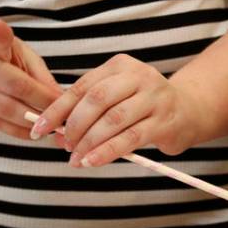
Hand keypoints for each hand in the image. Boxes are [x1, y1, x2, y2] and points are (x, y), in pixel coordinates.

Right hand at [0, 18, 61, 138]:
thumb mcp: (18, 52)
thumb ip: (39, 74)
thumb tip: (62, 100)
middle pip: (11, 87)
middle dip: (42, 104)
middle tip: (64, 115)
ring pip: (3, 111)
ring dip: (32, 122)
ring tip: (52, 126)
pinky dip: (17, 130)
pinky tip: (33, 132)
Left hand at [31, 54, 200, 166]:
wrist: (189, 110)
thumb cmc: (144, 106)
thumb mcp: (117, 99)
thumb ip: (89, 111)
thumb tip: (55, 134)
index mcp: (120, 66)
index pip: (81, 87)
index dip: (57, 110)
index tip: (39, 128)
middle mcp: (139, 76)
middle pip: (97, 100)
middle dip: (75, 126)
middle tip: (65, 146)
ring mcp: (154, 98)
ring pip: (113, 121)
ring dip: (90, 142)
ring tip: (76, 159)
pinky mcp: (164, 122)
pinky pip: (130, 139)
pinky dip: (107, 152)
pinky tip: (93, 162)